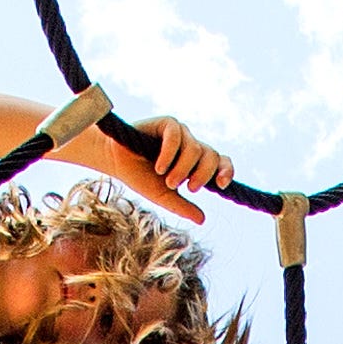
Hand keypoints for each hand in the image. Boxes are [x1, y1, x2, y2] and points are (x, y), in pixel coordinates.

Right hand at [117, 118, 232, 214]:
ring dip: (183, 169)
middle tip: (189, 188)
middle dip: (203, 174)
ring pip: (195, 148)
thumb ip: (182, 207)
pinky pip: (176, 135)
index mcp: (195, 162)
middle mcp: (191, 146)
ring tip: (167, 181)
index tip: (221, 185)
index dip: (226, 170)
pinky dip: (170, 153)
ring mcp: (180, 133)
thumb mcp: (163, 197)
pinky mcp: (166, 124)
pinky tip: (160, 167)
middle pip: (211, 156)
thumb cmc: (140, 178)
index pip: (220, 162)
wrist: (116, 163)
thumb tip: (202, 219)